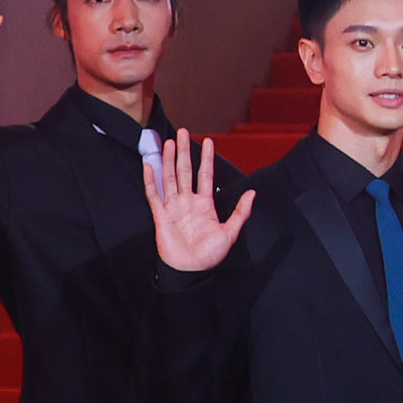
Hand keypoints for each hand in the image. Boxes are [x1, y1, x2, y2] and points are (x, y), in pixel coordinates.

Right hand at [139, 131, 253, 272]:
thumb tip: (253, 194)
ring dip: (168, 160)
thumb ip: (240, 212)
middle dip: (184, 152)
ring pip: (169, 177)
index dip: (206, 159)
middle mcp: (188, 201)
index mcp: (205, 204)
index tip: (209, 142)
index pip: (205, 175)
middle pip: (184, 171)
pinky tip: (149, 165)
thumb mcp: (230, 232)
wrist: (191, 270)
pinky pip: (154, 194)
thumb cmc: (210, 254)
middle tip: (183, 133)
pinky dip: (151, 180)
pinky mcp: (160, 215)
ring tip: (168, 142)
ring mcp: (173, 206)